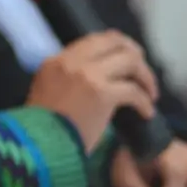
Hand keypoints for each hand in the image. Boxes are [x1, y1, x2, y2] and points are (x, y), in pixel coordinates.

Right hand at [27, 31, 158, 151]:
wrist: (37, 146)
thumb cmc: (41, 129)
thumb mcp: (47, 94)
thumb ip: (67, 80)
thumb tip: (98, 80)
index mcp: (56, 62)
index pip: (93, 40)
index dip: (116, 46)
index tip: (128, 57)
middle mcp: (71, 62)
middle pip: (115, 42)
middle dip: (135, 55)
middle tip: (143, 73)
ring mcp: (87, 75)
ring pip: (130, 60)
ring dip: (145, 76)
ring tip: (150, 94)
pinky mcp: (102, 94)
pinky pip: (134, 91)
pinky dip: (145, 102)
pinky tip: (146, 113)